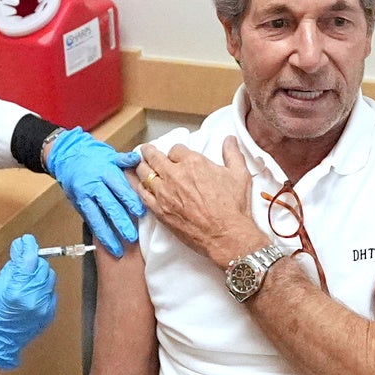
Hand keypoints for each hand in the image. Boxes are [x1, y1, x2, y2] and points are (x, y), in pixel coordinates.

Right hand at [0, 234, 57, 368]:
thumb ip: (12, 267)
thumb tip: (20, 250)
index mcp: (16, 290)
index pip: (29, 260)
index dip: (29, 246)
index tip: (27, 240)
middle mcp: (33, 298)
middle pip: (43, 267)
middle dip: (34, 262)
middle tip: (25, 263)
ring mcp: (44, 306)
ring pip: (50, 278)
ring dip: (40, 274)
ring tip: (28, 280)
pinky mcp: (50, 313)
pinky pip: (51, 291)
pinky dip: (43, 288)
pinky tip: (32, 293)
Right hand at [46, 127, 144, 257]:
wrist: (67, 155)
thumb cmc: (93, 156)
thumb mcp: (110, 154)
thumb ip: (124, 160)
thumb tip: (138, 159)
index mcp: (105, 171)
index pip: (119, 188)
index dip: (130, 201)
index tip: (140, 213)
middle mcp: (94, 185)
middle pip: (109, 206)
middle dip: (120, 223)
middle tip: (131, 237)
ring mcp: (85, 196)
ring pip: (97, 218)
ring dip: (107, 235)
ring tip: (117, 249)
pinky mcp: (79, 204)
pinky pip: (89, 220)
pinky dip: (98, 232)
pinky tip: (106, 243)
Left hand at [136, 136, 267, 266]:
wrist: (226, 235)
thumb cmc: (234, 207)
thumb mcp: (240, 175)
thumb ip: (232, 154)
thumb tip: (229, 139)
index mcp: (193, 163)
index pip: (176, 149)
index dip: (176, 152)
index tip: (176, 156)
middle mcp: (175, 175)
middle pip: (154, 158)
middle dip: (149, 152)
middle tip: (146, 150)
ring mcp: (164, 193)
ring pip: (144, 173)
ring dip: (141, 166)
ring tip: (137, 164)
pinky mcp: (159, 210)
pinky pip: (141, 193)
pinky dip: (136, 185)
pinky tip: (134, 182)